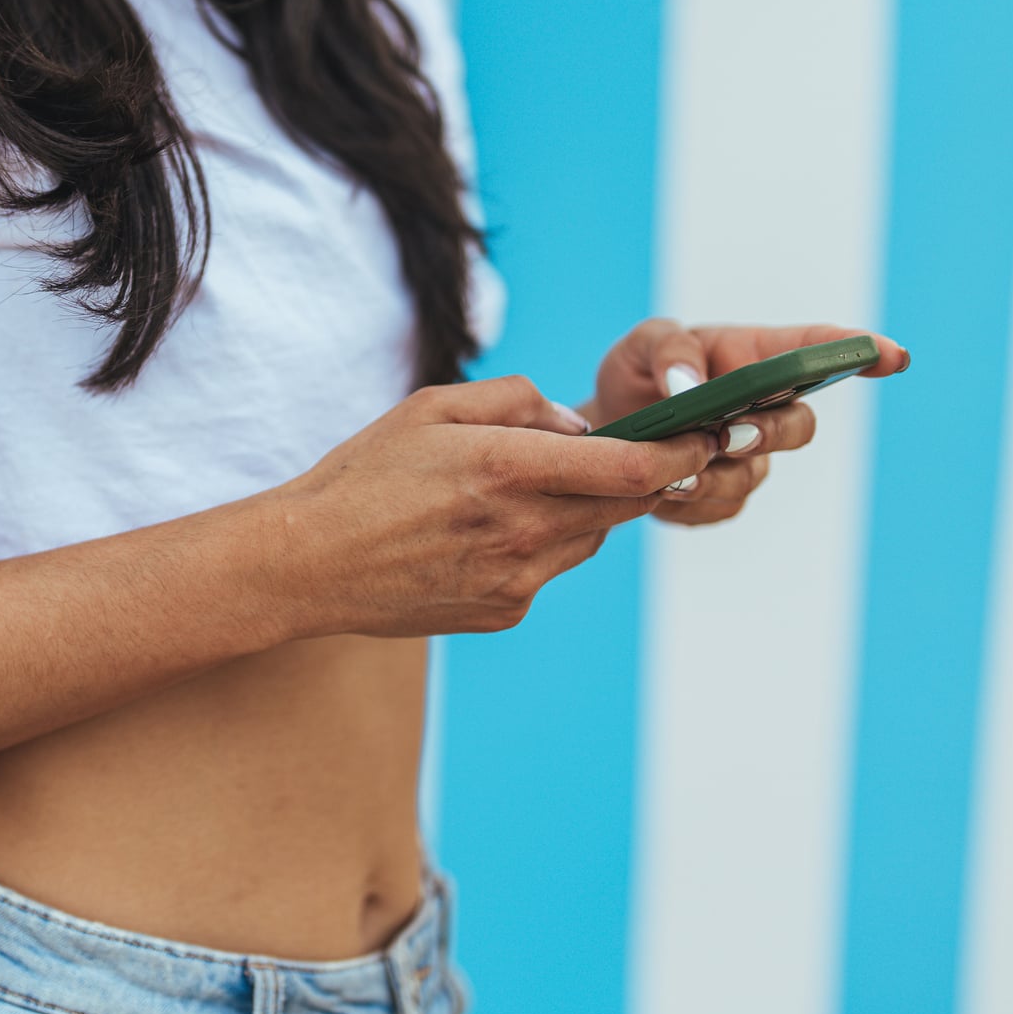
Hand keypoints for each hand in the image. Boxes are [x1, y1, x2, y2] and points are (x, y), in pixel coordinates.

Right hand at [268, 376, 717, 635]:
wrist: (307, 565)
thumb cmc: (365, 476)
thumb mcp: (432, 407)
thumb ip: (518, 401)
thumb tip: (579, 427)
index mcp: (508, 469)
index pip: (633, 468)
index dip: (682, 452)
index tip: (705, 436)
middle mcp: (522, 530)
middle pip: (626, 506)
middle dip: (642, 476)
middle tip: (641, 451)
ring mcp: (516, 580)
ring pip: (589, 539)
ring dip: (585, 511)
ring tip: (526, 489)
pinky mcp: (504, 612)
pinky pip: (549, 570)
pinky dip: (541, 545)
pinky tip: (485, 533)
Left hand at [578, 319, 910, 527]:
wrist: (607, 433)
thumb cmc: (637, 376)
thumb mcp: (641, 346)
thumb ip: (667, 350)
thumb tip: (689, 382)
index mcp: (755, 358)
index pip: (818, 351)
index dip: (861, 352)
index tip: (894, 356)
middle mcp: (765, 409)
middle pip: (799, 425)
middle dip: (771, 433)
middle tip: (731, 436)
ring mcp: (751, 457)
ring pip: (756, 474)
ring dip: (716, 476)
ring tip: (673, 475)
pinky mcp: (726, 497)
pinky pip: (722, 507)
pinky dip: (689, 502)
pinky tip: (661, 491)